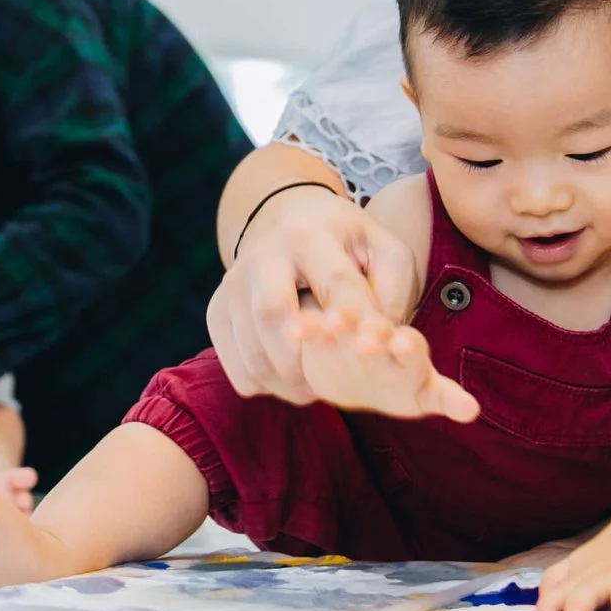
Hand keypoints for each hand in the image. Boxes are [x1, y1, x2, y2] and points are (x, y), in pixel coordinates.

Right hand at [206, 186, 473, 418]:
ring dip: (284, 382)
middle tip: (328, 388)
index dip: (355, 324)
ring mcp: (233, 283)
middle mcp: (263, 255)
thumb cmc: (344, 242)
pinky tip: (285, 379)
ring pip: (250, 347)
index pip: (335, 284)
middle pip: (272, 315)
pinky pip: (232, 362)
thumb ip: (394, 287)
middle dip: (303, 360)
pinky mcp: (216, 309)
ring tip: (312, 390)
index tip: (373, 354)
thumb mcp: (381, 248)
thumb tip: (380, 337)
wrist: (287, 219)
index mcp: (311, 236)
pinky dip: (260, 382)